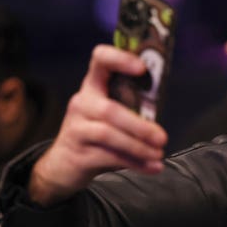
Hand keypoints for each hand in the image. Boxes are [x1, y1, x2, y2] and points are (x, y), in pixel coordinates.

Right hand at [29, 45, 167, 205]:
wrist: (63, 166)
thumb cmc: (97, 134)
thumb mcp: (113, 116)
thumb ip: (133, 110)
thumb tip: (163, 119)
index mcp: (93, 86)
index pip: (100, 60)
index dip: (120, 59)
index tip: (143, 68)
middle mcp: (82, 103)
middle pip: (110, 110)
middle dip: (140, 125)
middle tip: (162, 138)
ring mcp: (76, 127)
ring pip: (108, 134)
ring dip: (138, 147)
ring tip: (158, 154)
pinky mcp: (77, 152)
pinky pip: (108, 156)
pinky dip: (134, 163)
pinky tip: (152, 167)